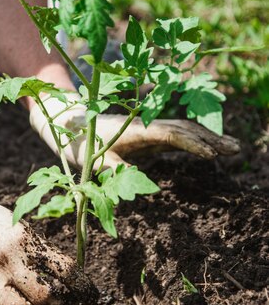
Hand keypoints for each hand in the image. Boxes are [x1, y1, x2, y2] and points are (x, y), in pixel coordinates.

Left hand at [30, 94, 239, 168]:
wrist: (68, 124)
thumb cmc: (77, 143)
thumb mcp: (91, 159)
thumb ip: (111, 167)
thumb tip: (135, 180)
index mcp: (135, 131)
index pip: (170, 135)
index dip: (192, 143)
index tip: (212, 154)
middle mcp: (146, 126)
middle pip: (185, 129)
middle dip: (211, 139)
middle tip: (236, 149)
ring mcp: (148, 130)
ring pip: (183, 131)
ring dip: (207, 138)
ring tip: (231, 148)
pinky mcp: (146, 136)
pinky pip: (175, 137)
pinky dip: (194, 142)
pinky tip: (207, 149)